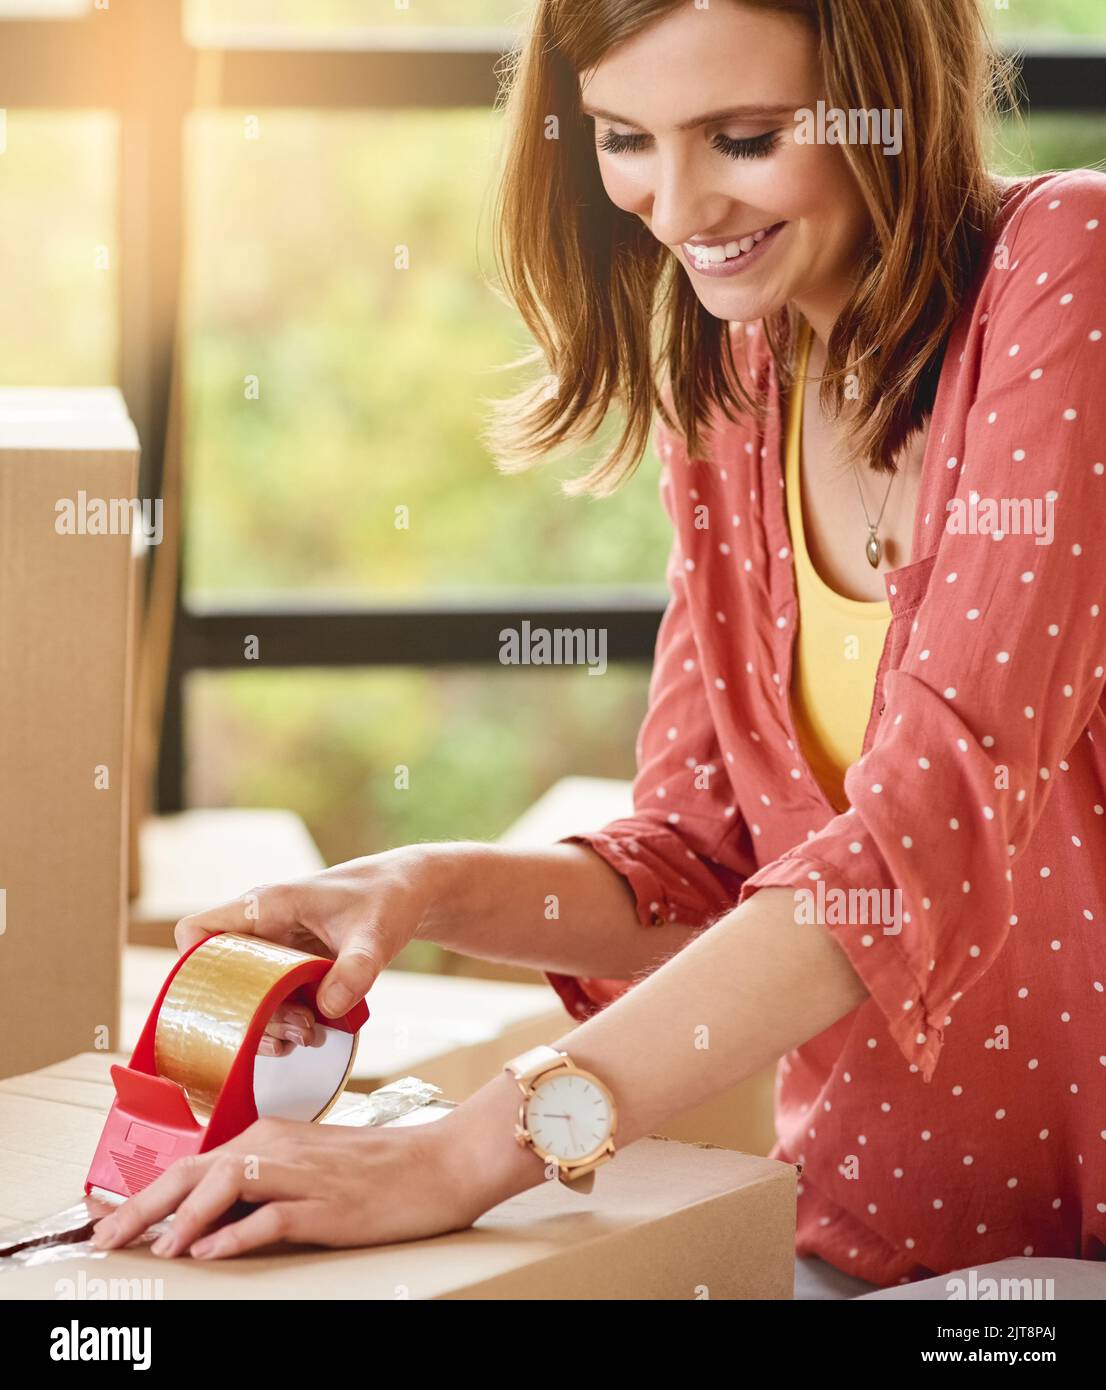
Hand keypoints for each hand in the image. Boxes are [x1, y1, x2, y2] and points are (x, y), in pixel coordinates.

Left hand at [90, 1114, 485, 1259]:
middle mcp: (278, 1147)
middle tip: (103, 1241)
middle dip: (140, 1207)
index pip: (191, 1164)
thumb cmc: (378, 1170)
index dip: (143, 1195)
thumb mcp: (309, 1169)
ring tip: (153, 1251)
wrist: (441, 1162)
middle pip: (193, 1171)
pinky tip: (210, 1252)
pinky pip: (272, 1216)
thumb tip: (204, 1221)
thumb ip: (260, 1185)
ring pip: (225, 1185)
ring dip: (182, 1219)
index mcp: (269, 1136)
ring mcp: (303, 1173)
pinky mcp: (328, 1203)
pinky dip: (234, 1234)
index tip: (107, 1225)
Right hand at [174, 845, 444, 1047]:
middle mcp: (262, 929)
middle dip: (249, 1013)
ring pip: (246, 996)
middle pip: (222, 980)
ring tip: (308, 1034)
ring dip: (269, 1023)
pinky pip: (272, 1001)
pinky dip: (286, 1021)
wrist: (409, 892)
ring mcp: (276, 951)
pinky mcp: (293, 969)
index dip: (195, 967)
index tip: (227, 1000)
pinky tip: (311, 1033)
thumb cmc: (388, 897)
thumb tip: (326, 1010)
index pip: (198, 931)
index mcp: (268, 906)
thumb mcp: (376, 933)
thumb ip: (356, 969)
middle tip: (294, 1028)